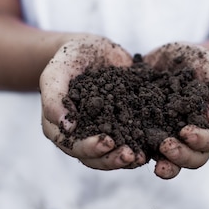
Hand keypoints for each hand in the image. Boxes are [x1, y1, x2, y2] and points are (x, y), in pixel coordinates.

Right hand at [40, 35, 146, 169]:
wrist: (93, 49)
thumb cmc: (69, 59)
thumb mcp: (56, 72)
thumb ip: (55, 97)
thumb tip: (67, 127)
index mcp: (60, 128)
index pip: (73, 146)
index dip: (90, 148)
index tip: (108, 142)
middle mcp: (82, 135)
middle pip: (94, 157)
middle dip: (112, 159)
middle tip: (130, 155)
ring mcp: (103, 132)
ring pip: (112, 154)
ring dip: (127, 159)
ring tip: (142, 157)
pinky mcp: (123, 125)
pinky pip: (131, 141)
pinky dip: (141, 146)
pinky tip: (153, 146)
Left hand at [143, 43, 208, 178]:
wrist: (169, 59)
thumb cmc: (200, 62)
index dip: (203, 139)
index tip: (186, 132)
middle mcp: (201, 137)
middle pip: (197, 157)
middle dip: (183, 155)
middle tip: (166, 145)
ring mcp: (177, 140)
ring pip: (176, 162)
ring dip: (168, 165)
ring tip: (157, 164)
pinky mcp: (154, 138)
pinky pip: (151, 154)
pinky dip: (144, 157)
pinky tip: (135, 157)